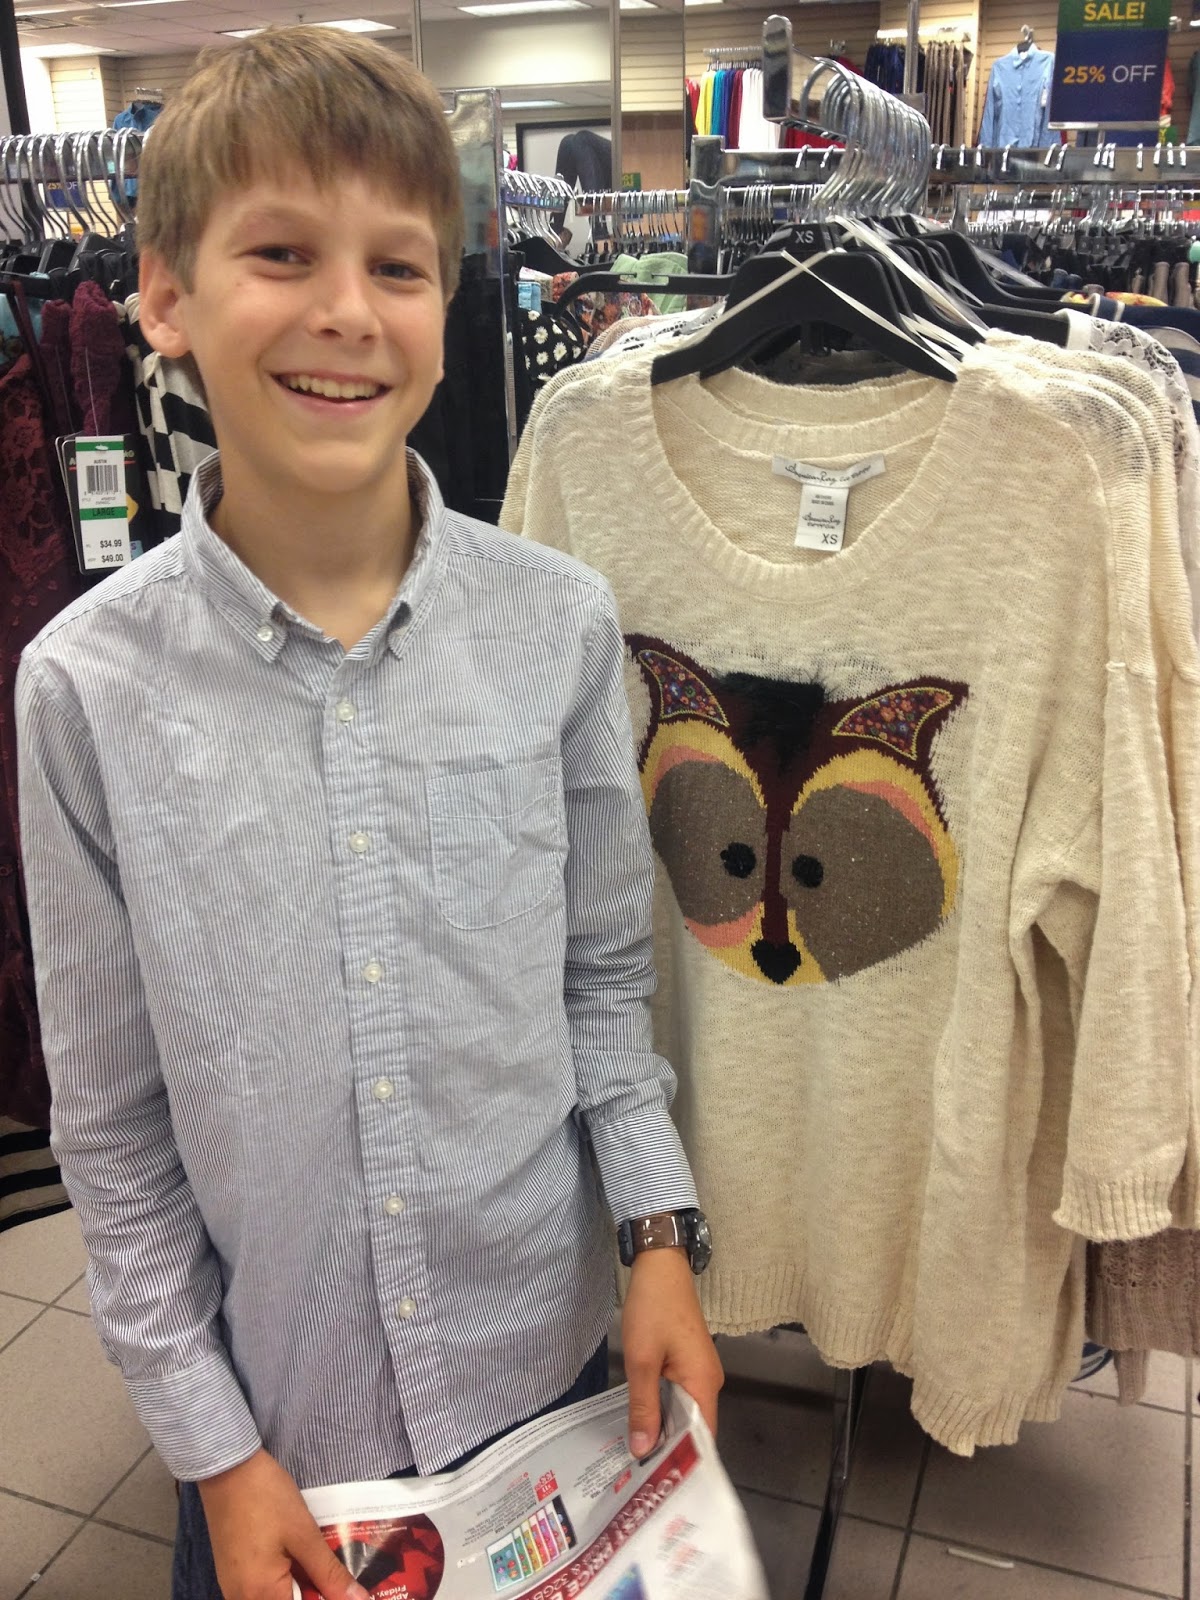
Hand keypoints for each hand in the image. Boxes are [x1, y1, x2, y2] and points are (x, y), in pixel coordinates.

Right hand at [198, 1448, 368, 1599]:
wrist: (227, 1469)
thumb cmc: (267, 1498)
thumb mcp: (304, 1535)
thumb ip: (330, 1574)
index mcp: (260, 1596)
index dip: (324, 1598)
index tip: (339, 1585)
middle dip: (311, 1591)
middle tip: (332, 1573)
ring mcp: (233, 1589)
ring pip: (275, 1598)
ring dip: (299, 1586)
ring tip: (320, 1565)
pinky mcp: (231, 1575)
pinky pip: (261, 1590)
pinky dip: (283, 1580)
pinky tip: (298, 1559)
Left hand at [621, 1246, 723, 1458]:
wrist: (660, 1266)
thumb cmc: (652, 1310)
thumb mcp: (641, 1360)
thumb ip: (644, 1407)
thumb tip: (644, 1450)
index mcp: (704, 1384)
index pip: (701, 1437)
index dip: (683, 1462)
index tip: (659, 1485)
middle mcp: (709, 1382)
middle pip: (694, 1428)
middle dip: (670, 1451)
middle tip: (640, 1479)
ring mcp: (700, 1372)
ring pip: (685, 1413)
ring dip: (665, 1431)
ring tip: (637, 1459)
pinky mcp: (688, 1363)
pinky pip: (679, 1397)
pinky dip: (663, 1411)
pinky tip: (642, 1423)